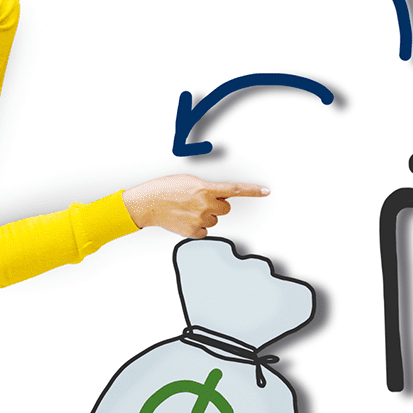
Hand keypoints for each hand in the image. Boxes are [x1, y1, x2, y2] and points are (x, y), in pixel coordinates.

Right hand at [123, 176, 267, 237]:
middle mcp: (205, 205)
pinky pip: (205, 231)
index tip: (266, 191)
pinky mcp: (193, 232)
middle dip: (217, 205)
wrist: (147, 203)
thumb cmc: (165, 189)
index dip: (253, 191)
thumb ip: (207, 188)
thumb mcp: (189, 181)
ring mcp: (200, 220)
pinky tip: (186, 219)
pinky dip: (198, 226)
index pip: (235, 190)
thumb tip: (216, 195)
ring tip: (188, 209)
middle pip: (225, 208)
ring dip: (206, 215)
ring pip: (214, 220)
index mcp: (205, 189)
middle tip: (199, 201)